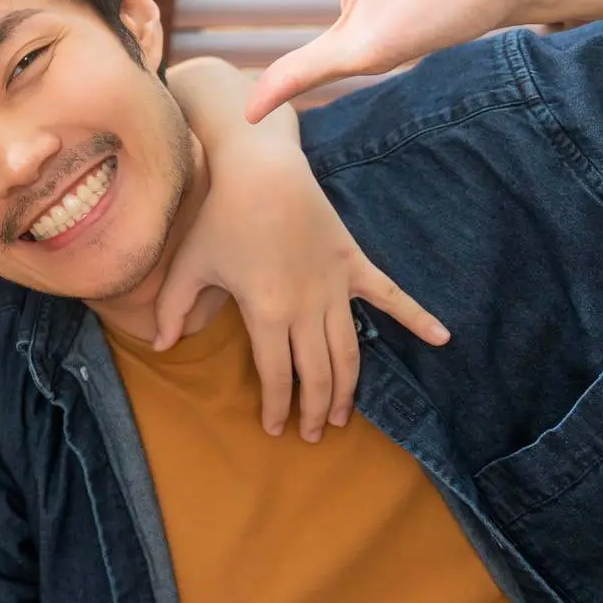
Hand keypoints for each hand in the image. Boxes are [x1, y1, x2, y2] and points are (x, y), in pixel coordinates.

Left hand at [156, 140, 449, 440]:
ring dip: (347, 387)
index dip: (278, 407)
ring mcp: (335, 286)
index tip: (275, 428)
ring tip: (341, 414)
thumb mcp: (188, 265)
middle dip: (315, 409)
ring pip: (349, 351)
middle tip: (312, 434)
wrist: (261, 169)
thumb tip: (160, 346)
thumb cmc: (220, 217)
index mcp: (267, 312)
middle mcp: (307, 306)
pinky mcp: (355, 264)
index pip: (277, 375)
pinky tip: (442, 338)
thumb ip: (174, 309)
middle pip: (317, 374)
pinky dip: (417, 317)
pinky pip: (391, 296)